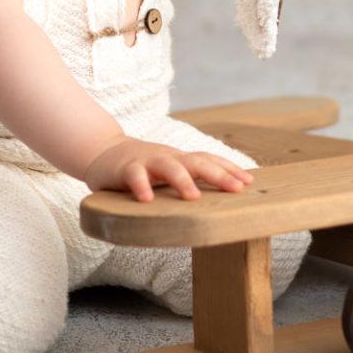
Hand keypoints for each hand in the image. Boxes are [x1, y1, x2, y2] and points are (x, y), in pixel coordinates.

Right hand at [82, 135, 254, 201]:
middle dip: (218, 174)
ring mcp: (147, 161)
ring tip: (194, 197)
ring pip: (168, 167)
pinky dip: (141, 187)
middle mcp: (168, 157)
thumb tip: (218, 198)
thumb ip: (187, 179)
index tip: (250, 182)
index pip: (209, 160)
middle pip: (197, 162)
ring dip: (182, 180)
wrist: (102, 151)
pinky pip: (134, 177)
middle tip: (237, 189)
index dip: (229, 169)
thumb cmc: (142, 166)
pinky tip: (147, 200)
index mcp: (180, 159)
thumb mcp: (168, 170)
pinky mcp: (125, 169)